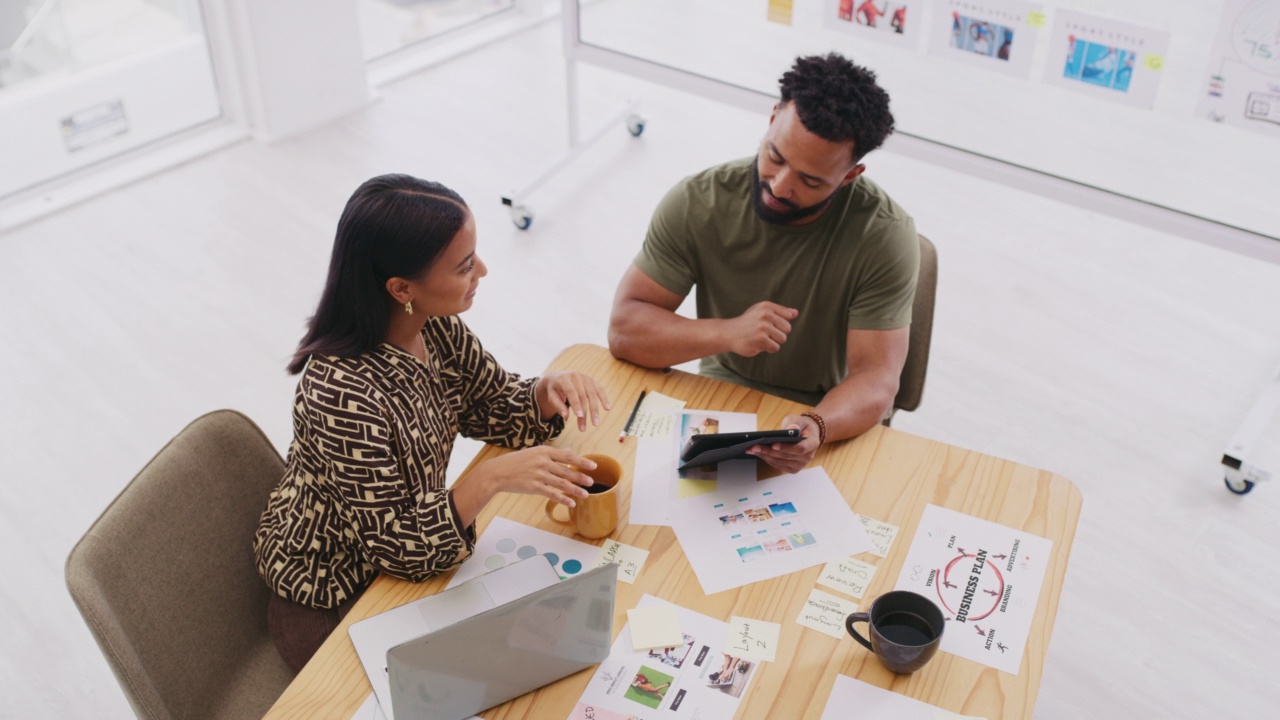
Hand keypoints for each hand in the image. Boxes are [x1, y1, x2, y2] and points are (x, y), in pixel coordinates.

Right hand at [470, 446, 597, 507]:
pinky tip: (571, 503)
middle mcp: (543, 462)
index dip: (582, 461)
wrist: (497, 472)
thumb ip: (552, 453)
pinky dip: (563, 498)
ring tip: (585, 494)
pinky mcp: (534, 487)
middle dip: (581, 477)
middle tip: (592, 482)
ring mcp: (539, 475)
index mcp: (544, 451)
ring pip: (562, 483)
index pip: (567, 456)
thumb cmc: (515, 462)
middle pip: (567, 470)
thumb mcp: (534, 452)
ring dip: (575, 489)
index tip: (593, 466)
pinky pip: (552, 494)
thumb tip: (569, 450)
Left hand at [536, 371, 611, 430]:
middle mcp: (576, 376)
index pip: (571, 392)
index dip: (575, 404)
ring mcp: (585, 377)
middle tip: (584, 428)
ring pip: (592, 394)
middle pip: (583, 396)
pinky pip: (600, 389)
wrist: (557, 377)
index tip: (579, 416)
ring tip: (595, 423)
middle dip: (585, 412)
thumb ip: (558, 406)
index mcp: (564, 378)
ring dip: (595, 410)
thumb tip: (566, 417)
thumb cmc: (554, 390)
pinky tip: (608, 408)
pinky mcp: (592, 380)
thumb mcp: (551, 396)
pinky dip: (604, 399)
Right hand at [723, 302, 798, 356]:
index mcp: (767, 306)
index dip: (780, 323)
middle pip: (787, 329)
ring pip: (782, 339)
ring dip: (773, 342)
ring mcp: (763, 327)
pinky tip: (757, 344)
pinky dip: (768, 348)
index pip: (788, 316)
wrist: (728, 333)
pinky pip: (775, 347)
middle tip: (763, 332)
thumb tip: (796, 313)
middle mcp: (765, 314)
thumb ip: (780, 312)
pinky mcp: (761, 339)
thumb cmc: (747, 323)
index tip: (768, 324)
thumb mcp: (761, 312)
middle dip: (778, 333)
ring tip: (760, 338)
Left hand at [747, 415, 819, 473]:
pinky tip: (758, 453)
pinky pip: (778, 465)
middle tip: (755, 446)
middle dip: (769, 451)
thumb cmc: (802, 426)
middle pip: (786, 457)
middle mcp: (808, 457)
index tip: (774, 444)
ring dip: (765, 456)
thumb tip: (790, 429)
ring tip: (752, 449)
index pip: (800, 449)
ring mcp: (800, 464)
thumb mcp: (799, 420)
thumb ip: (795, 424)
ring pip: (780, 462)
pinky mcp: (792, 469)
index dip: (786, 448)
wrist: (807, 433)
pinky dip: (767, 459)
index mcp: (813, 443)